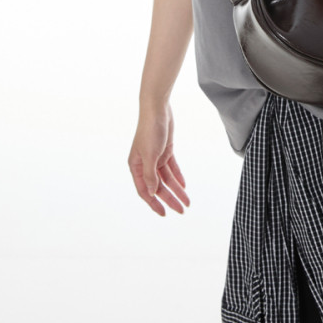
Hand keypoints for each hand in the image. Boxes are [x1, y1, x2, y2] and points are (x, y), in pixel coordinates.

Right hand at [128, 101, 190, 215]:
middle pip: (158, 186)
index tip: (164, 213)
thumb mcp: (150, 155)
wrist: (157, 109)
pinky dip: (178, 176)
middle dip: (170, 198)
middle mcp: (144, 164)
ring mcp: (155, 157)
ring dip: (177, 189)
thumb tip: (152, 193)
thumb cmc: (149, 131)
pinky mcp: (165, 150)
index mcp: (136, 166)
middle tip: (181, 210)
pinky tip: (184, 186)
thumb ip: (150, 175)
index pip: (144, 190)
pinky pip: (172, 168)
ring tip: (187, 201)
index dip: (154, 203)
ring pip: (167, 179)